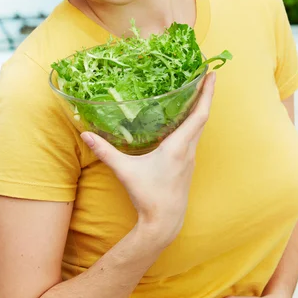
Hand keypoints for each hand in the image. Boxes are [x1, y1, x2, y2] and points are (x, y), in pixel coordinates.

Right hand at [81, 72, 215, 248]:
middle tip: (205, 75)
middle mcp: (189, 149)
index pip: (199, 114)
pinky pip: (194, 137)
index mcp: (178, 146)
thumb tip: (86, 134)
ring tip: (196, 92)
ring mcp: (190, 158)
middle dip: (205, 95)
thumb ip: (106, 152)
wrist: (165, 222)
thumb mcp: (125, 171)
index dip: (206, 94)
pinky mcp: (187, 164)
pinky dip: (193, 123)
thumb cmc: (148, 196)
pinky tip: (184, 120)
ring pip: (199, 127)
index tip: (211, 75)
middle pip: (202, 117)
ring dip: (200, 108)